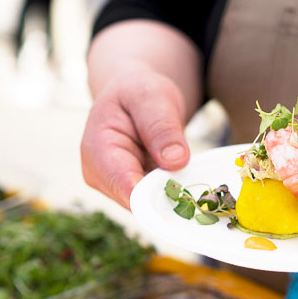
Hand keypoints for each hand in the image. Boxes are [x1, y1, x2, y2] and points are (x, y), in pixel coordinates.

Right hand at [81, 70, 188, 208]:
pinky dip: (173, 193)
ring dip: (173, 195)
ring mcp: (115, 187)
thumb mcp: (152, 98)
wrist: (132, 96)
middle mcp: (101, 175)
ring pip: (150, 205)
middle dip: (169, 195)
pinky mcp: (131, 191)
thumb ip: (162, 128)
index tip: (186, 197)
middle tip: (199, 187)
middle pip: (139, 202)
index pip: (125, 186)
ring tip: (192, 176)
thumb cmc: (138, 92)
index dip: (155, 197)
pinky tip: (187, 181)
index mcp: (98, 150)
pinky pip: (155, 201)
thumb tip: (175, 161)